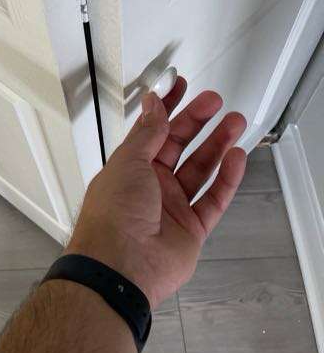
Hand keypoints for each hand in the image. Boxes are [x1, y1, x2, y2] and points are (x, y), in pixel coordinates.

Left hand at [66, 77, 246, 307]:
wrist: (120, 266)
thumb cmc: (115, 210)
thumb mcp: (129, 162)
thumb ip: (149, 133)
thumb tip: (153, 103)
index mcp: (130, 166)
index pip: (152, 129)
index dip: (167, 107)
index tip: (182, 86)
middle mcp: (151, 183)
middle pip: (180, 145)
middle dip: (198, 122)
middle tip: (216, 102)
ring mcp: (173, 206)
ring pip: (201, 169)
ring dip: (218, 145)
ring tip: (236, 122)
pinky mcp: (192, 228)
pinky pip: (213, 198)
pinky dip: (227, 179)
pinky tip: (237, 158)